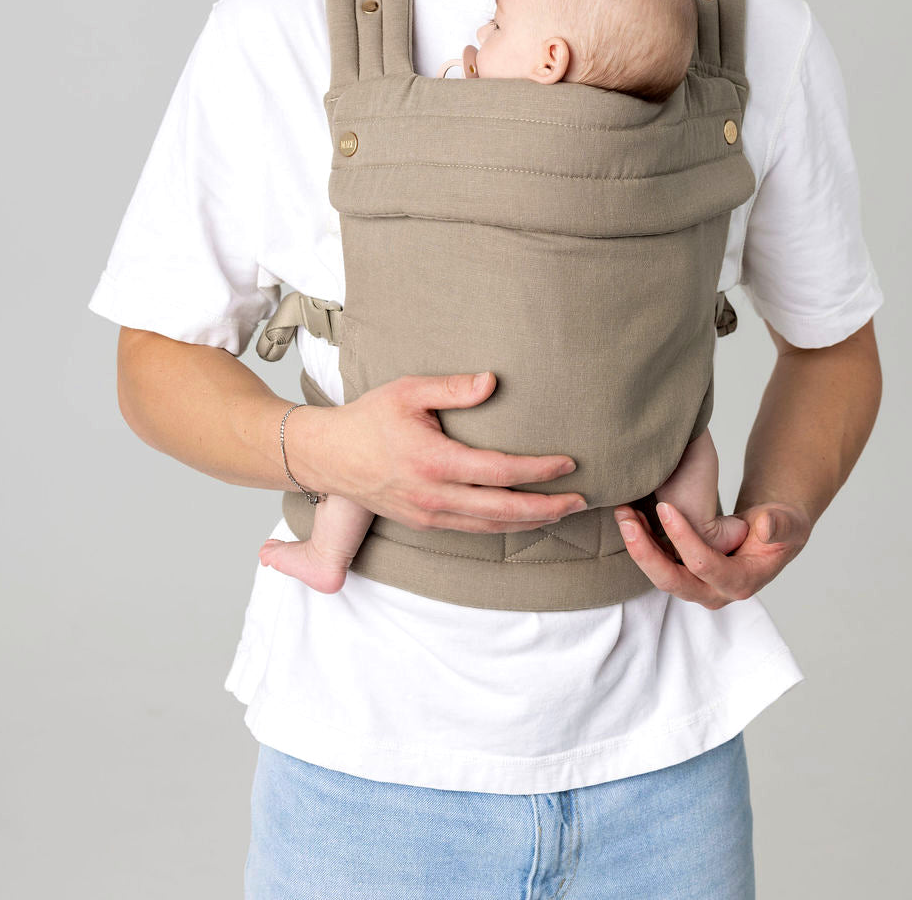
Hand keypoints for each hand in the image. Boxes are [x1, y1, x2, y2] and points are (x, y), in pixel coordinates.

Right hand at [290, 371, 587, 534]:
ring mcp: (428, 515)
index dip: (539, 471)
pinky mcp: (423, 523)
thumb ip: (452, 388)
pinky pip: (472, 529)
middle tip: (583, 500)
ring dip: (530, 521)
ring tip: (563, 512)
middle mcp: (433, 496)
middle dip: (548, 507)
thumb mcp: (407, 391)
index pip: (499, 472)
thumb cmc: (368, 418)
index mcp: (433, 461)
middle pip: (504, 510)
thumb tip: (492, 381)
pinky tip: (522, 518)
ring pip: (491, 527)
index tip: (569, 463)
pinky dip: (503, 526)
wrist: (327, 456)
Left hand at [613, 499, 810, 608]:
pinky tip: (630, 516)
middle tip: (627, 520)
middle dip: (645, 552)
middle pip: (672, 581)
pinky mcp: (684, 574)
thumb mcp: (788, 523)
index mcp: (741, 583)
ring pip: (660, 575)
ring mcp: (697, 587)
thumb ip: (779, 525)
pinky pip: (658, 563)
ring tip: (622, 514)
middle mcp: (714, 593)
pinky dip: (643, 541)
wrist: (770, 533)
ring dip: (638, 546)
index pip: (704, 566)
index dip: (683, 539)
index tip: (666, 508)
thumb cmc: (781, 526)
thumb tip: (763, 528)